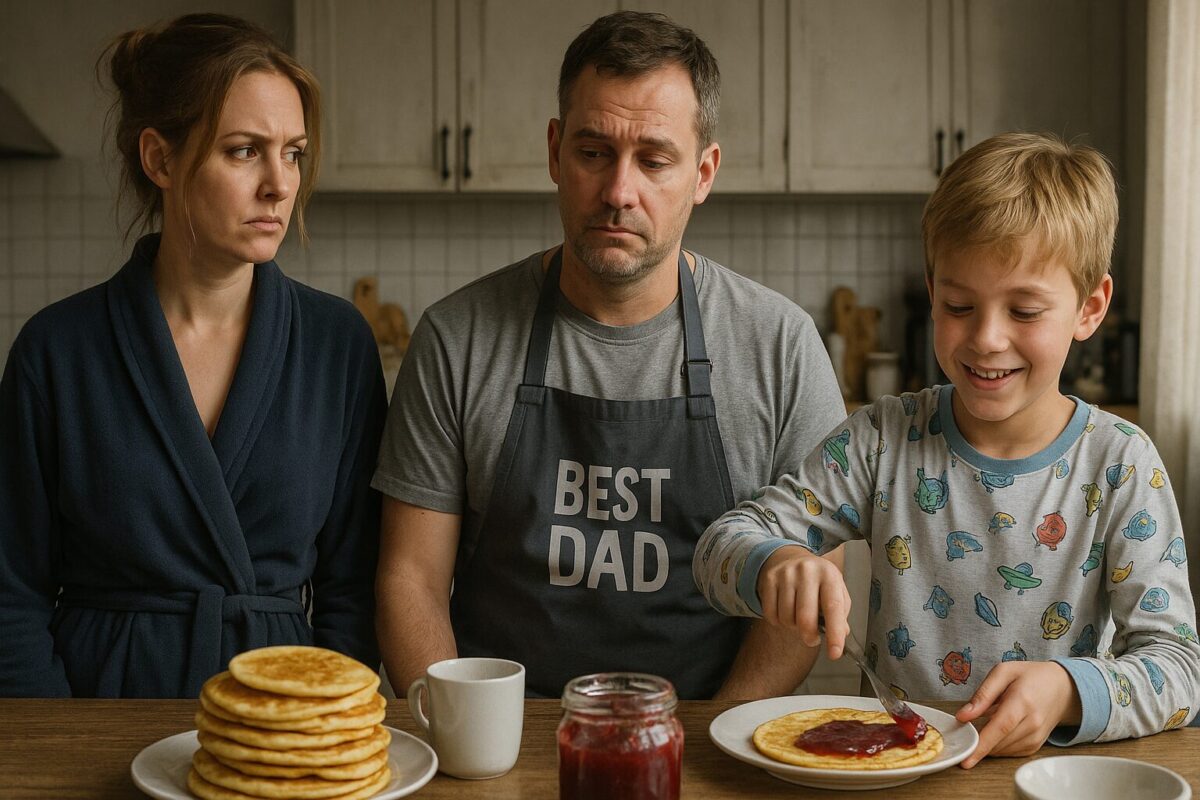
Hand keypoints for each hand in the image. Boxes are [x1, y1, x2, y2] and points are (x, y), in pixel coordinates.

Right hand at [756, 545, 850, 658]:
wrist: (789, 558)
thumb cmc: (817, 580)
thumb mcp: (835, 591)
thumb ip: (840, 613)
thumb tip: (841, 634)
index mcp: (829, 575)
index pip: (833, 608)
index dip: (834, 633)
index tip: (834, 653)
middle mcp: (807, 571)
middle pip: (805, 618)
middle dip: (809, 637)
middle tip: (812, 639)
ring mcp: (786, 574)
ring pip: (786, 618)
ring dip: (792, 627)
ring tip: (797, 618)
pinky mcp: (769, 579)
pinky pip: (771, 614)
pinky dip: (778, 621)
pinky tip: (784, 612)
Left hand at [955, 661, 1081, 767]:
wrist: (1062, 687)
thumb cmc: (1030, 676)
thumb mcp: (1003, 672)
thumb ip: (982, 694)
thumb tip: (963, 716)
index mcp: (1022, 701)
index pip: (1001, 727)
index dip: (982, 744)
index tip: (966, 760)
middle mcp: (1033, 722)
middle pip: (1000, 742)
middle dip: (978, 743)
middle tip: (966, 733)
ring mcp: (1037, 736)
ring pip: (1004, 750)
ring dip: (988, 744)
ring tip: (985, 724)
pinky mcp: (1037, 745)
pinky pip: (1012, 752)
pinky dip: (999, 746)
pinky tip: (997, 732)